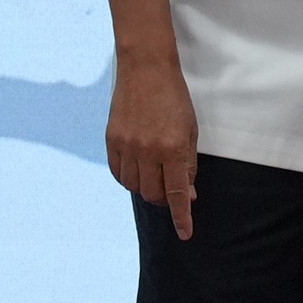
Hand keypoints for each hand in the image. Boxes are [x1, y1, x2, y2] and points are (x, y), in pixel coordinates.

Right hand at [108, 57, 200, 238]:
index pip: (177, 193)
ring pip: (134, 186)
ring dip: (147, 189)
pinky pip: (118, 173)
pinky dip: (129, 178)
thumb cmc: (175, 98)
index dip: (181, 217)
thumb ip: (188, 165)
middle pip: (153, 194)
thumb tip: (188, 195)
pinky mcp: (112, 140)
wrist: (146, 68)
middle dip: (166, 200)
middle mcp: (148, 150)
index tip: (185, 234)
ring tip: (156, 177)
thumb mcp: (191, 130)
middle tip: (173, 191)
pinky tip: (139, 171)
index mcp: (173, 148)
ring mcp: (127, 145)